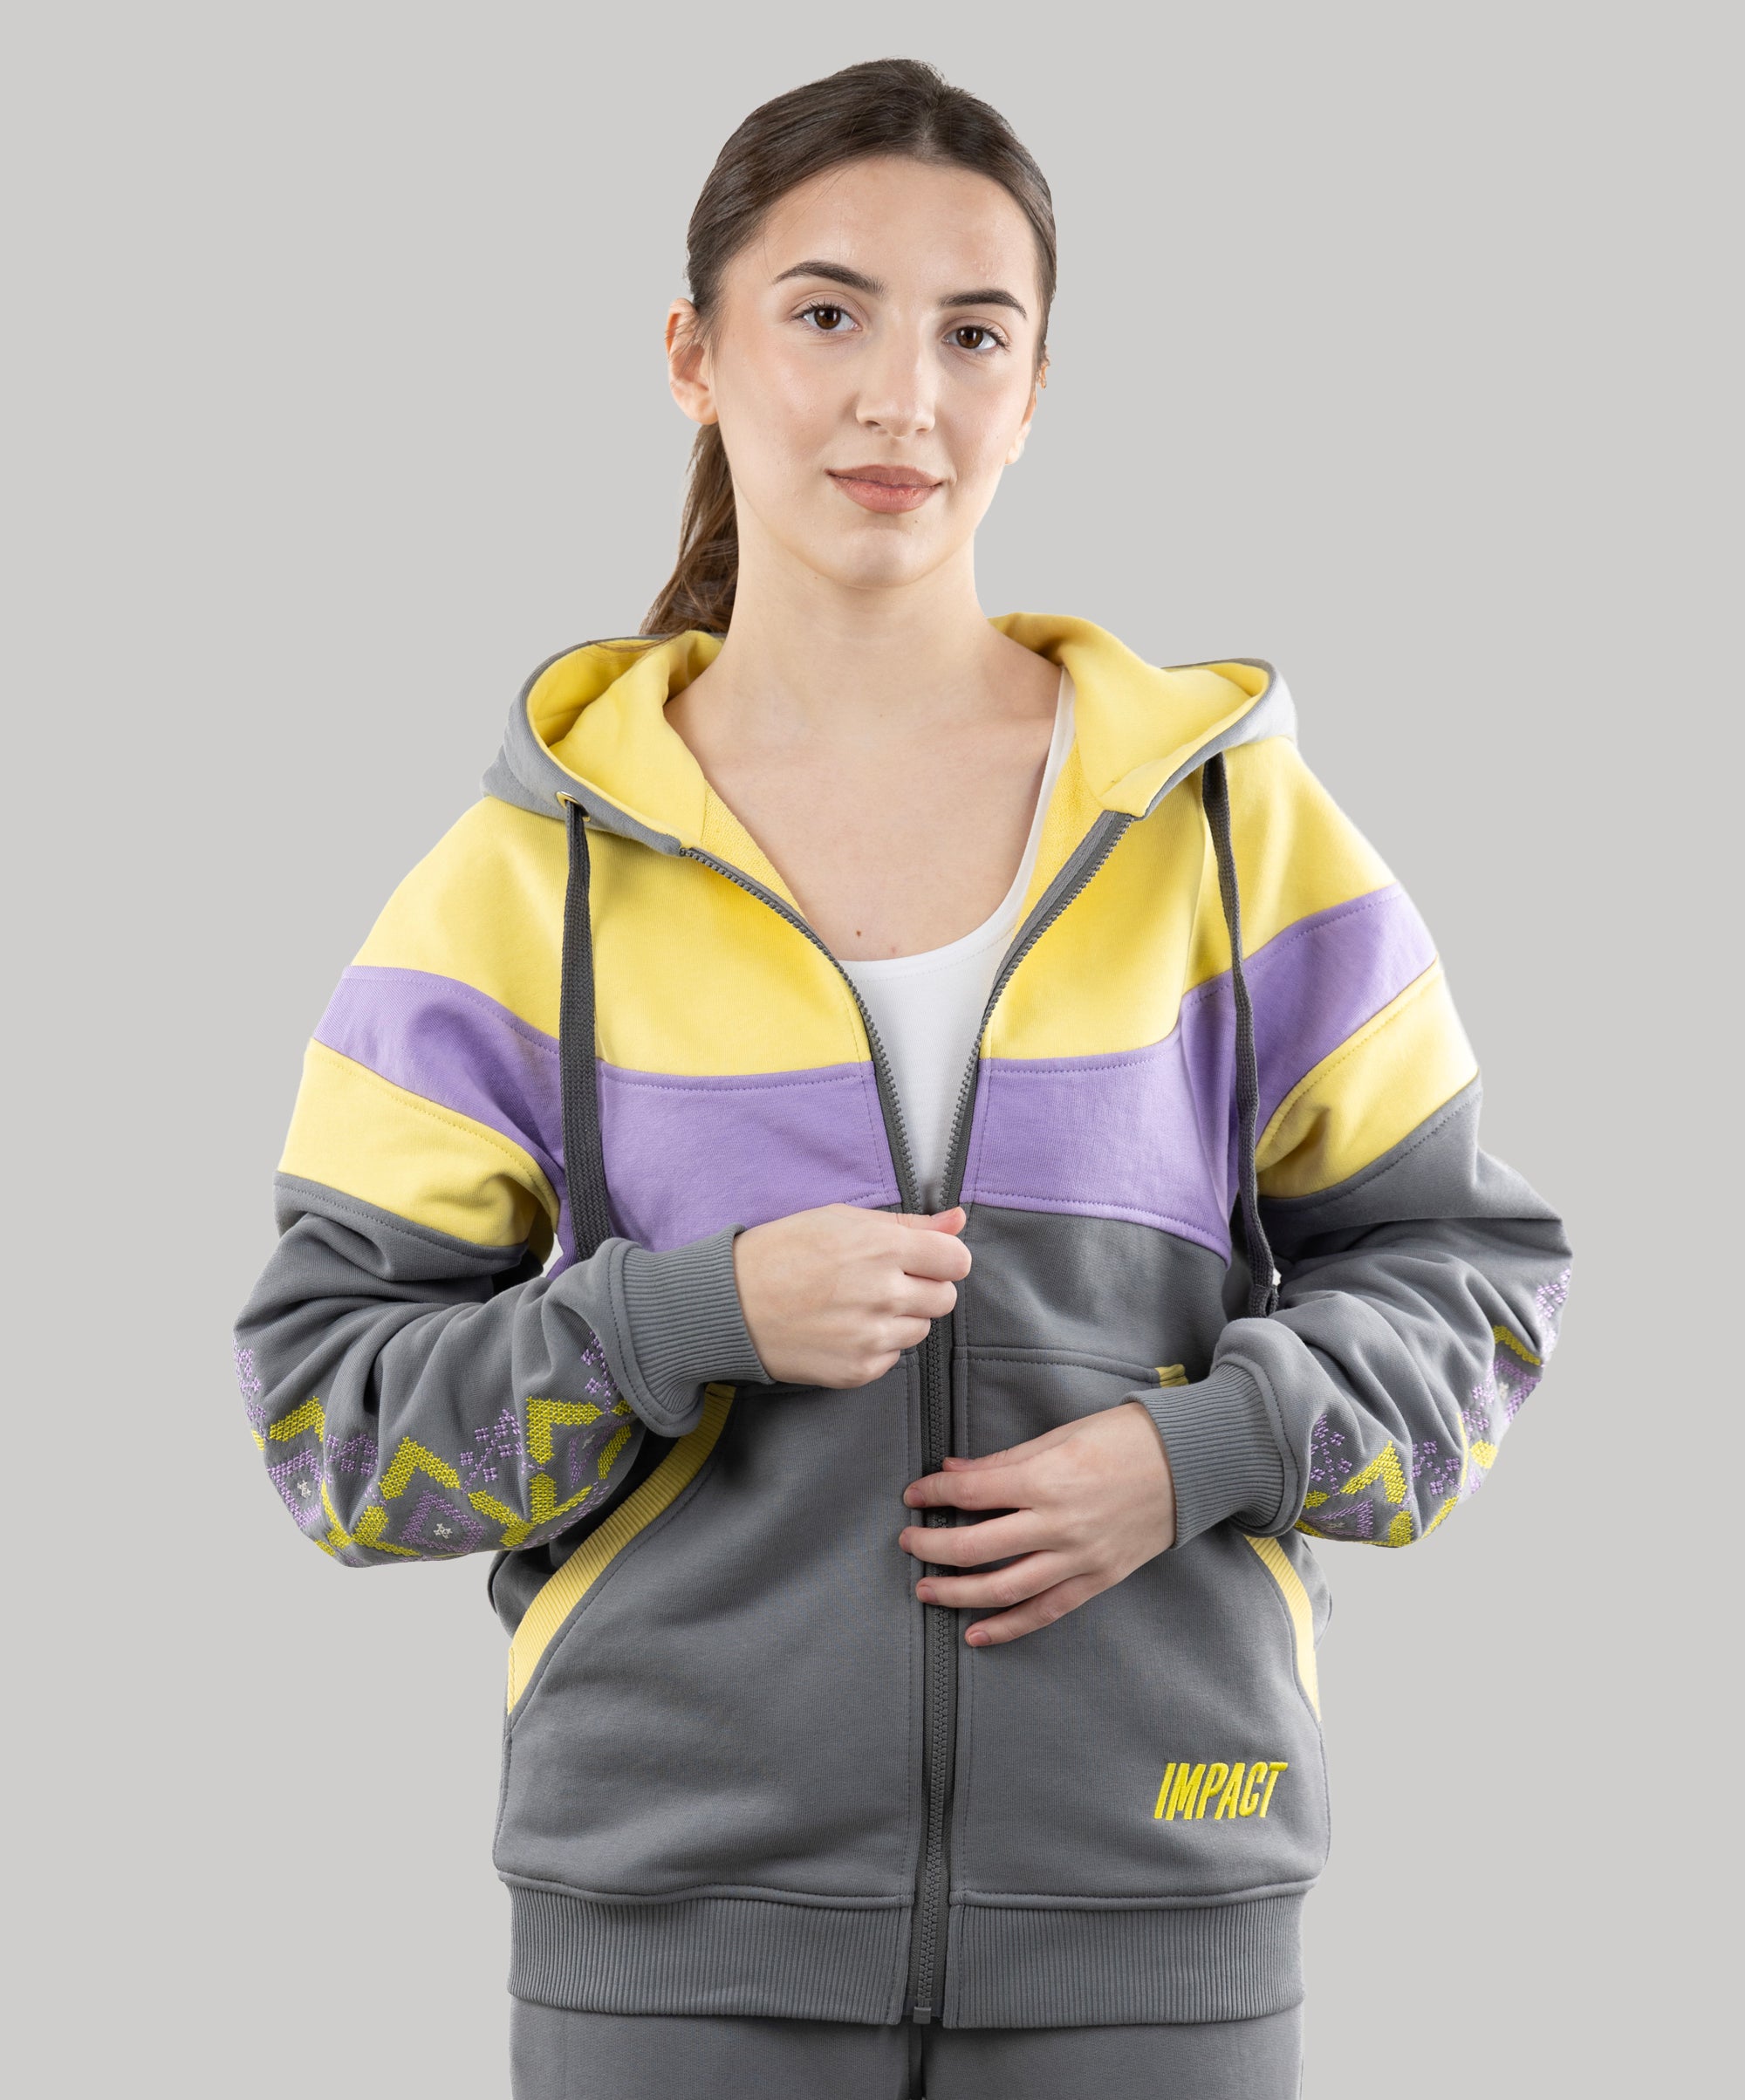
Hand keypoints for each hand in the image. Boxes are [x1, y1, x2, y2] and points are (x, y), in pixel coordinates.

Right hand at [732, 1202, 971, 1387]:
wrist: (730, 1304)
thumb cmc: (783, 1251)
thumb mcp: (842, 1219)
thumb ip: (909, 1223)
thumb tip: (959, 1218)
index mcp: (883, 1248)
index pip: (957, 1260)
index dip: (942, 1257)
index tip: (923, 1259)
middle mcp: (884, 1294)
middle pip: (945, 1298)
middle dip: (923, 1288)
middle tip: (883, 1281)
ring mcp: (871, 1337)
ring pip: (921, 1330)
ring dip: (900, 1318)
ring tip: (857, 1304)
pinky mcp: (858, 1371)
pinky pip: (893, 1357)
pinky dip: (876, 1345)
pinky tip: (843, 1328)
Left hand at [898, 1401, 1176, 1643]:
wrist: (1191, 1463)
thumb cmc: (1125, 1438)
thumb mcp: (1060, 1435)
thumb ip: (1004, 1460)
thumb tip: (953, 1471)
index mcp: (1047, 1478)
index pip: (972, 1492)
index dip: (934, 1493)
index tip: (913, 1495)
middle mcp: (1059, 1524)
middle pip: (977, 1546)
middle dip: (932, 1547)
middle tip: (908, 1543)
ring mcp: (1079, 1558)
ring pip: (1005, 1588)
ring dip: (958, 1593)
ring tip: (926, 1590)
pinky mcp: (1098, 1579)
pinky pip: (1045, 1611)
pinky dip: (1008, 1627)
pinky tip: (976, 1635)